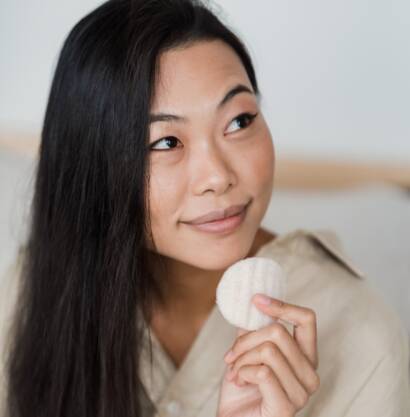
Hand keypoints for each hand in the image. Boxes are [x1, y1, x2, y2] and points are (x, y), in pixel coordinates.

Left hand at [216, 294, 319, 416]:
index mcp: (305, 357)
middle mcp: (310, 374)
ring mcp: (301, 393)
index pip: (307, 320)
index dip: (282, 305)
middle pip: (278, 332)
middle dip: (246, 340)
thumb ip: (253, 328)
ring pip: (268, 350)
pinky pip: (263, 372)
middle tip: (232, 354)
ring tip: (234, 370)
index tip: (256, 300)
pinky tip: (239, 382)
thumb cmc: (242, 387)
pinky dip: (242, 372)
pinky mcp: (286, 408)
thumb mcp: (247, 350)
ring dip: (241, 358)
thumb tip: (250, 301)